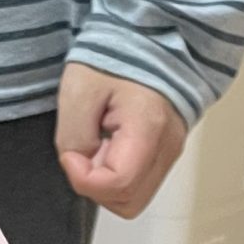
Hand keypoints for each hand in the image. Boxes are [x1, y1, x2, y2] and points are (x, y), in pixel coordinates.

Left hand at [54, 64, 186, 218]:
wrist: (145, 42)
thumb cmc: (112, 60)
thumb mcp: (78, 91)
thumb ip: (73, 138)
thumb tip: (80, 166)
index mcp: (148, 127)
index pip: (118, 184)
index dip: (84, 178)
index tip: (72, 154)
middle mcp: (168, 145)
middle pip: (128, 201)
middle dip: (95, 186)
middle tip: (84, 152)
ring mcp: (172, 151)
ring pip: (135, 199)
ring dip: (106, 184)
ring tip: (98, 147)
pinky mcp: (167, 152)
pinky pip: (140, 184)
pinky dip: (118, 177)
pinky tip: (109, 147)